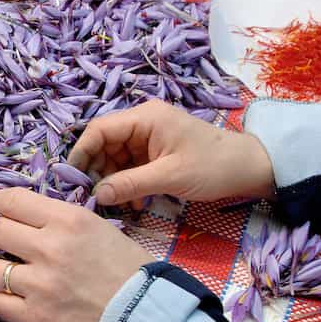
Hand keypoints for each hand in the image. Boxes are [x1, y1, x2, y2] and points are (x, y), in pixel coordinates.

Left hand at [0, 189, 152, 321]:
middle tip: (19, 248)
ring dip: (3, 273)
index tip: (10, 215)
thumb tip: (23, 217)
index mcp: (68, 219)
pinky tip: (23, 299)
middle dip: (5, 238)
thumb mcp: (97, 227)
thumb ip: (59, 220)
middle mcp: (49, 247)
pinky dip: (7, 301)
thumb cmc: (126, 268)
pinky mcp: (37, 316)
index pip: (10, 200)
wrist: (145, 314)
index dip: (5, 207)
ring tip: (22, 278)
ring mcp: (40, 284)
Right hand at [68, 101, 275, 208]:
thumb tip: (96, 195)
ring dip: (112, 181)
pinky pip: (129, 166)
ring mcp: (148, 138)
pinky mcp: (154, 152)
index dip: (82, 153)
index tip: (72, 179)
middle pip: (103, 144)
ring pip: (114, 157)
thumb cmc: (212, 166)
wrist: (248, 169)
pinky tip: (132, 202)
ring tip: (117, 204)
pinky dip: (126, 183)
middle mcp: (142, 123)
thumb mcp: (169, 177)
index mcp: (144, 118)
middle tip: (94, 197)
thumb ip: (130, 184)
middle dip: (97, 171)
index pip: (99, 130)